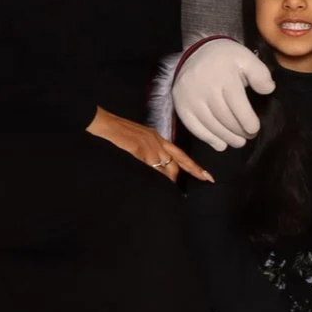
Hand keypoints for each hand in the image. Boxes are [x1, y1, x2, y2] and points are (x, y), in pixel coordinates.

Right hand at [87, 109, 211, 182]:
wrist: (106, 123)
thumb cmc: (119, 132)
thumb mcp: (139, 140)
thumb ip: (149, 152)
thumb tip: (156, 167)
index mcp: (158, 138)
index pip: (180, 154)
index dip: (193, 165)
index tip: (206, 175)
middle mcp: (158, 141)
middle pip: (179, 160)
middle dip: (191, 171)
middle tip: (204, 181)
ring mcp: (150, 145)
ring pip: (167, 164)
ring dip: (173, 177)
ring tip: (179, 188)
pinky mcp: (140, 149)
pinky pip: (153, 165)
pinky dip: (158, 174)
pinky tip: (162, 182)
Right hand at [172, 39, 274, 151]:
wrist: (196, 51)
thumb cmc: (226, 58)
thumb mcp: (246, 58)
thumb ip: (260, 74)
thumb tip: (269, 89)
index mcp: (224, 75)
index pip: (237, 104)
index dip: (247, 121)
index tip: (255, 129)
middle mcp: (205, 87)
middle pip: (224, 117)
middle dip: (238, 131)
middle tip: (249, 136)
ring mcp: (190, 97)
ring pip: (210, 124)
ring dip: (226, 137)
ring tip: (238, 142)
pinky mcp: (181, 105)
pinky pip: (194, 127)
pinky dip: (208, 139)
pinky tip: (220, 144)